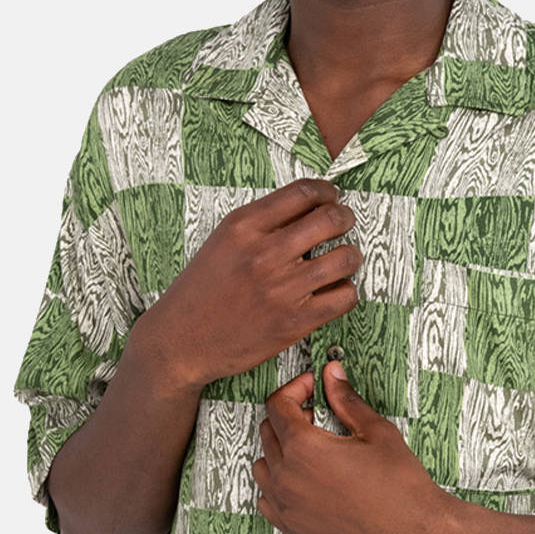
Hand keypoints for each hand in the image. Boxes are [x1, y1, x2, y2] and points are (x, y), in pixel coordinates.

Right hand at [135, 179, 362, 393]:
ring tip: (344, 259)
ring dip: (351, 256)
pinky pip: (344, 298)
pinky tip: (335, 291)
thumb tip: (307, 208)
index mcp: (244, 227)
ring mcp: (282, 289)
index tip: (332, 197)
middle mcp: (265, 254)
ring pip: (345, 259)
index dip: (328, 192)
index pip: (303, 193)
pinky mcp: (295, 322)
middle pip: (330, 219)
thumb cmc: (201, 292)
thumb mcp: (222, 242)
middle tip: (344, 223)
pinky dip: (347, 291)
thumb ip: (261, 224)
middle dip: (345, 217)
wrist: (183, 341)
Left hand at [252, 360, 459, 533]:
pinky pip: (268, 501)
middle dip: (289, 417)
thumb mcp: (376, 432)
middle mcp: (287, 479)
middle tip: (318, 417)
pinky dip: (279, 487)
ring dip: (280, 452)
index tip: (311, 387)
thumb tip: (332, 375)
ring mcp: (287, 509)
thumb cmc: (402, 488)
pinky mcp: (295, 531)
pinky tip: (305, 483)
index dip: (295, 389)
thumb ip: (346, 400)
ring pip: (262, 467)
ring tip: (312, 452)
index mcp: (303, 449)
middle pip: (267, 433)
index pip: (277, 406)